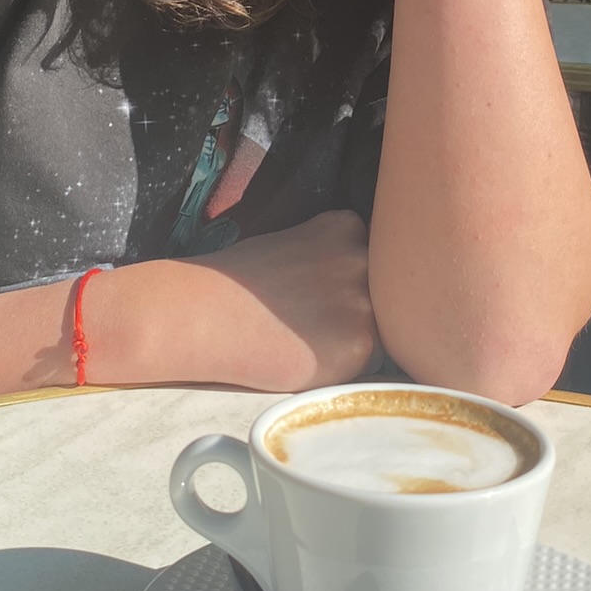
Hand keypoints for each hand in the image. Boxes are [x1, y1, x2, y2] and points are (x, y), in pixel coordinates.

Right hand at [191, 210, 376, 391]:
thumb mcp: (293, 243)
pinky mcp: (360, 343)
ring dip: (353, 337)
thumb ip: (333, 254)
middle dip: (357, 307)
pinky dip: (343, 363)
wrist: (205, 315)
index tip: (315, 288)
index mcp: (345, 227)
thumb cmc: (240, 284)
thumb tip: (366, 281)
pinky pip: (368, 361)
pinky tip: (305, 355)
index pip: (377, 257)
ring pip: (381, 327)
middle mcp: (362, 258)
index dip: (349, 279)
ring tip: (305, 337)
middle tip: (311, 319)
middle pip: (386, 292)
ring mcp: (364, 300)